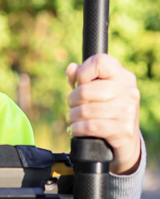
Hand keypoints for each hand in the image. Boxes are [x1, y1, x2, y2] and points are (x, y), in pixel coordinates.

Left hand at [66, 54, 140, 174]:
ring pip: (85, 110)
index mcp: (122, 75)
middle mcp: (128, 91)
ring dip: (72, 116)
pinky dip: (76, 129)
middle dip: (71, 100)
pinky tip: (75, 129)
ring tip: (73, 118)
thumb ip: (80, 75)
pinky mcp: (123, 129)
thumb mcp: (95, 88)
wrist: (125, 138)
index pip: (99, 61)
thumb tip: (72, 69)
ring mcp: (128, 110)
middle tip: (72, 105)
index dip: (83, 72)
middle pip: (85, 90)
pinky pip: (90, 126)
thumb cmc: (105, 107)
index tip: (80, 83)